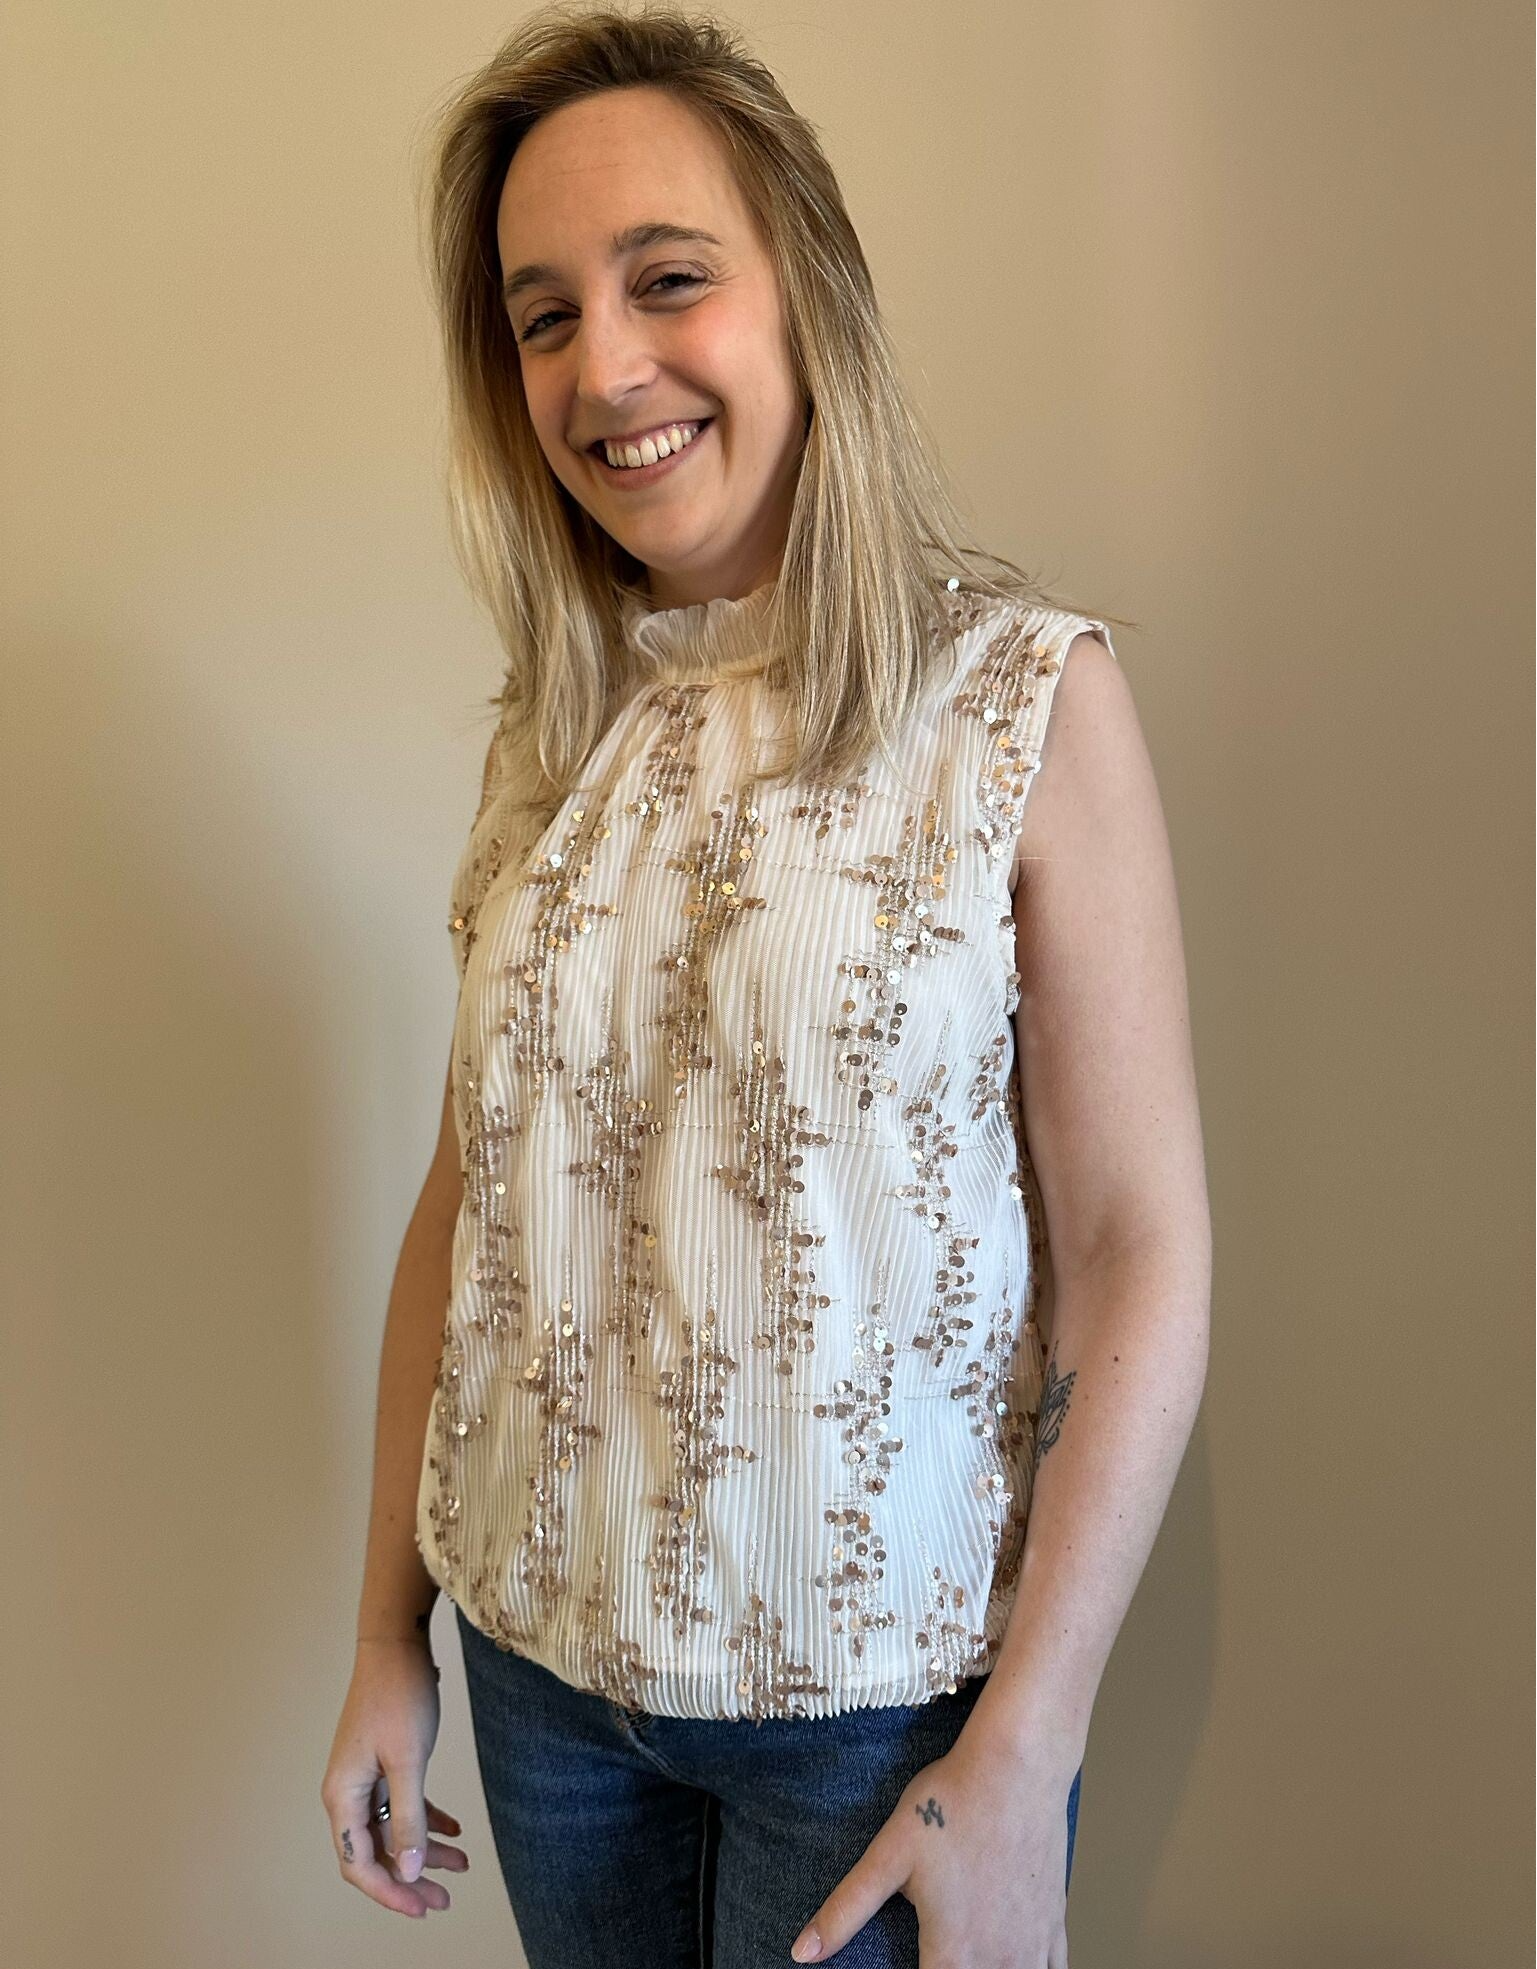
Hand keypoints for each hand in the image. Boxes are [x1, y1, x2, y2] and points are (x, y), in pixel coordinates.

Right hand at [320, 1636, 468, 1917]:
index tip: (422, 1908)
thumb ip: (409, 1818)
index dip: (390, 1891)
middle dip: (410, 1878)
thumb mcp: (409, 1760)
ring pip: (393, 1830)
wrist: (397, 1643)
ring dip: (423, 1851)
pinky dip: (427, 1819)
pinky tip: (454, 1828)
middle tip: (444, 1899)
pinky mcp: (383, 1762)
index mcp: (343, 1796)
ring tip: (460, 1865)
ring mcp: (365, 1777)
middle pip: (376, 1853)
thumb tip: (408, 1870)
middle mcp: (348, 1792)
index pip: (359, 1864)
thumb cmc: (398, 1695)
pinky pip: (402, 1804)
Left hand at [790, 1726, 1076, 1965]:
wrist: (1018, 1765)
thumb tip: (801, 1953)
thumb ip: (845, 1910)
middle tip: (933, 1955)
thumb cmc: (952, 1803)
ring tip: (962, 1958)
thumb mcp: (889, 1855)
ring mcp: (1033, 1944)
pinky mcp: (1054, 1921)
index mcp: (953, 1954)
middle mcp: (999, 1960)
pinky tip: (1015, 1962)